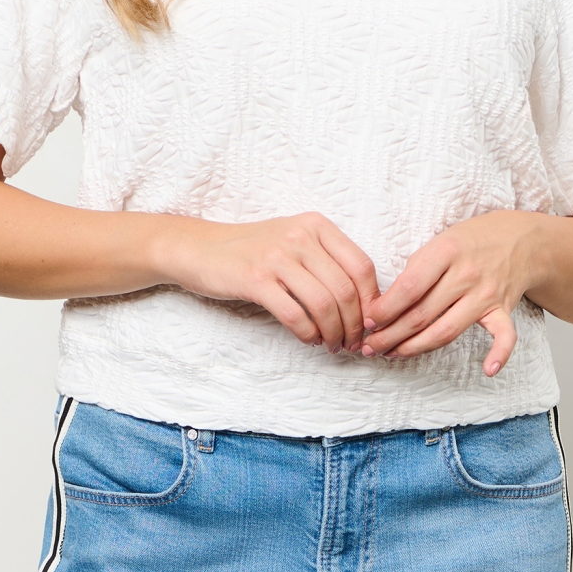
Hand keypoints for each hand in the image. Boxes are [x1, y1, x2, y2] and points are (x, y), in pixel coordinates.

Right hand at [158, 213, 381, 353]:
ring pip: (324, 305)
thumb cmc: (253, 250)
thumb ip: (327, 261)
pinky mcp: (255, 280)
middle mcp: (300, 237)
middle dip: (355, 325)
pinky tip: (309, 339)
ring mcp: (277, 257)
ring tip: (332, 345)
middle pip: (346, 290)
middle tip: (353, 343)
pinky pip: (295, 315)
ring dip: (334, 334)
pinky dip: (308, 334)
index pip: (362, 267)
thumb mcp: (294, 240)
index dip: (372, 302)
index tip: (371, 324)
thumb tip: (365, 304)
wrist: (200, 249)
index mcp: (317, 225)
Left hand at [360, 210, 549, 375]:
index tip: (368, 321)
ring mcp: (487, 294)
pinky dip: (500, 354)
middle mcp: (467, 275)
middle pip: (423, 314)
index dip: (385, 309)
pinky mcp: (504, 309)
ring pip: (448, 330)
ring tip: (393, 354)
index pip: (409, 288)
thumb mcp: (439, 241)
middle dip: (391, 335)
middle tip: (371, 346)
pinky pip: (505, 336)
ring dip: (417, 348)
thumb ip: (416, 270)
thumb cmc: (471, 241)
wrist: (520, 239)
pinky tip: (487, 370)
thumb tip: (387, 304)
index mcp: (446, 252)